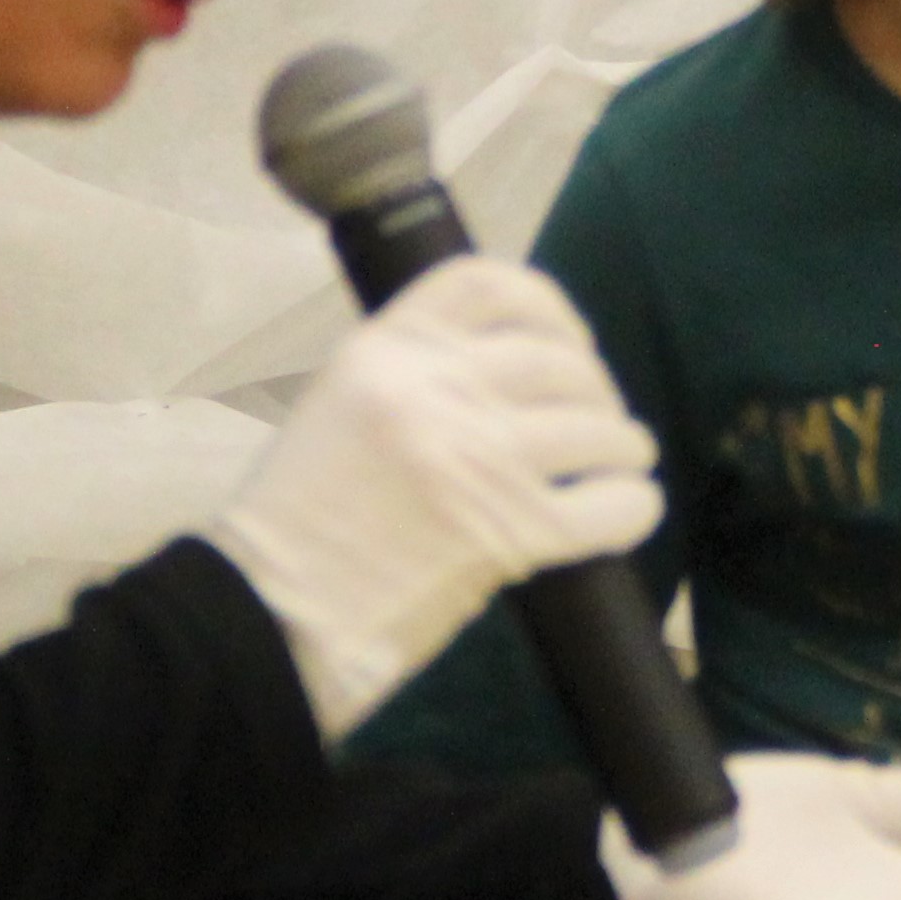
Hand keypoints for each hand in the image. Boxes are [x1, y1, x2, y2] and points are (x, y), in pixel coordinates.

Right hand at [205, 255, 661, 737]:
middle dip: (594, 388)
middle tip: (600, 421)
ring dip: (622, 445)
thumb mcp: (338, 410)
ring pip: (595, 428)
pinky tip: (630, 509)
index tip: (567, 341)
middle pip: (558, 360)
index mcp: (386, 350)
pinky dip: (632, 506)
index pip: (487, 284)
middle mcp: (436, 389)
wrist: (268, 615)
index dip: (547, 308)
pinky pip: (607, 506)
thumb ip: (412, 379)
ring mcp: (477, 459)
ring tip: (624, 461)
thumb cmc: (292, 522)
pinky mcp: (509, 534)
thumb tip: (503, 375)